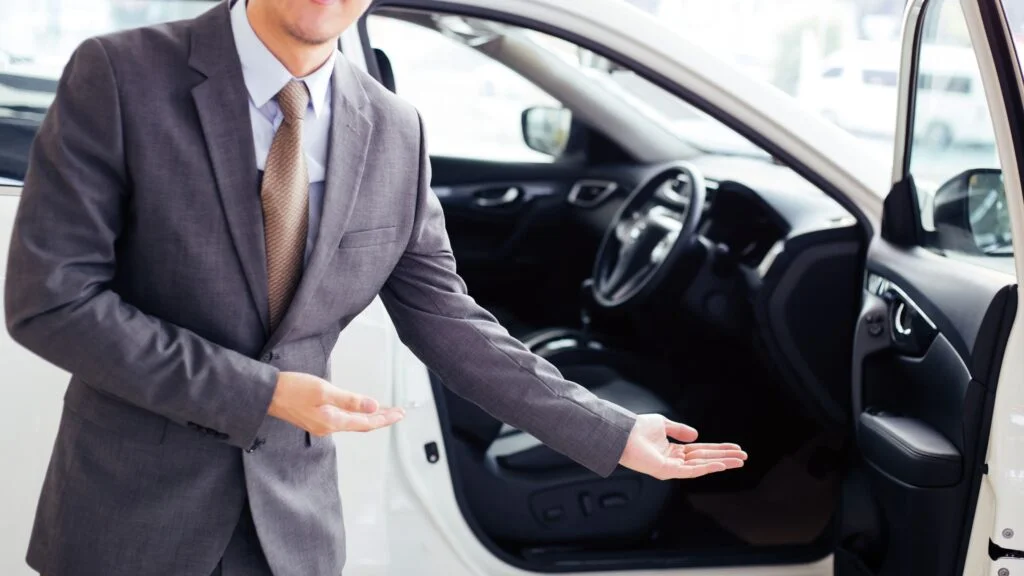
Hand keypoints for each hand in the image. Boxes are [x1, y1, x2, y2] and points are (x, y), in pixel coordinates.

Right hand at [268, 372, 404, 435]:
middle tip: (399, 413)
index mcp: (332, 421)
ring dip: (370, 417)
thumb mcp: (323, 391)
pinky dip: (356, 414)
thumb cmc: (291, 389)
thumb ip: (349, 400)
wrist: (266, 394)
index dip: (385, 418)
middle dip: (381, 418)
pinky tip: (360, 411)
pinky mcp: (315, 418)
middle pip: (362, 424)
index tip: (400, 414)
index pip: (367, 422)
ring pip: (353, 422)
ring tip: (385, 412)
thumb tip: (373, 406)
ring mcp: (321, 424)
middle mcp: (328, 426)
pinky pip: (343, 419)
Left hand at [619, 414, 745, 479]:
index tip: (736, 448)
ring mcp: (671, 467)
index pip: (702, 451)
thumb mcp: (663, 424)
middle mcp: (674, 460)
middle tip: (744, 457)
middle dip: (725, 458)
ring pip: (702, 466)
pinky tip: (721, 465)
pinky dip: (707, 468)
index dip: (719, 449)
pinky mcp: (667, 471)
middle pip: (705, 459)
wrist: (623, 433)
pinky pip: (691, 471)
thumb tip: (697, 435)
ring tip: (739, 461)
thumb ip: (680, 430)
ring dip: (722, 463)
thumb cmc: (637, 428)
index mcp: (674, 451)